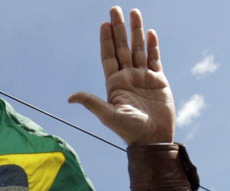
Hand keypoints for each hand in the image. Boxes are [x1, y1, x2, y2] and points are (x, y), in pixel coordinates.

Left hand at [69, 6, 174, 144]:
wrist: (153, 139)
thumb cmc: (130, 131)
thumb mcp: (108, 116)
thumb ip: (92, 102)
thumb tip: (70, 97)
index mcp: (115, 85)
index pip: (109, 57)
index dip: (106, 41)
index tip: (104, 24)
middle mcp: (128, 79)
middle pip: (122, 48)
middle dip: (119, 29)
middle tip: (115, 9)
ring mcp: (143, 78)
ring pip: (139, 49)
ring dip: (136, 32)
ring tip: (135, 12)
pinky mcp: (159, 81)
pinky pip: (155, 59)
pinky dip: (153, 46)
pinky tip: (150, 33)